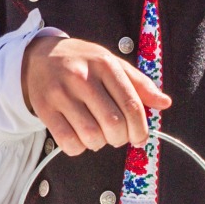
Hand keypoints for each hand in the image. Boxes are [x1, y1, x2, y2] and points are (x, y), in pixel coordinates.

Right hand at [22, 36, 170, 153]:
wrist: (40, 56)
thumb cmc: (82, 62)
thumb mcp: (112, 64)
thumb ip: (139, 84)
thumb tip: (164, 103)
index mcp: (105, 65)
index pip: (131, 104)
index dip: (140, 128)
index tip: (140, 137)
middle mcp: (83, 78)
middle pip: (113, 123)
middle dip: (121, 138)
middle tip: (117, 136)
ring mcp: (61, 93)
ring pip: (90, 135)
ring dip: (99, 143)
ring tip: (98, 135)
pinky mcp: (44, 108)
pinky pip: (66, 141)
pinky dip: (78, 148)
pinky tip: (80, 138)